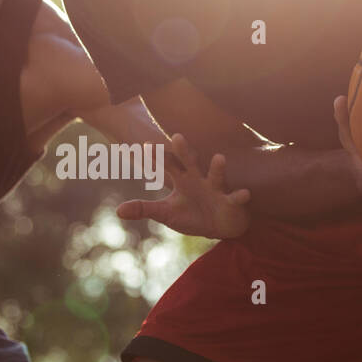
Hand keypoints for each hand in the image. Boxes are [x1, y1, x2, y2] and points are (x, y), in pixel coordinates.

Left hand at [117, 134, 251, 238]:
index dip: (154, 158)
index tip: (142, 147)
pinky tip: (244, 193)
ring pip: (216, 175)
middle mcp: (198, 178)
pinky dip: (240, 196)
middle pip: (189, 162)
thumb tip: (117, 211)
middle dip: (183, 151)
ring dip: (218, 168)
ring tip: (219, 157)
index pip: (165, 166)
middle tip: (176, 136)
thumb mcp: (166, 213)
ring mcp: (216, 188)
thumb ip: (144, 209)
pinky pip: (236, 197)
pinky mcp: (231, 201)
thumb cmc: (192, 214)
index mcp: (181, 179)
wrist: (221, 225)